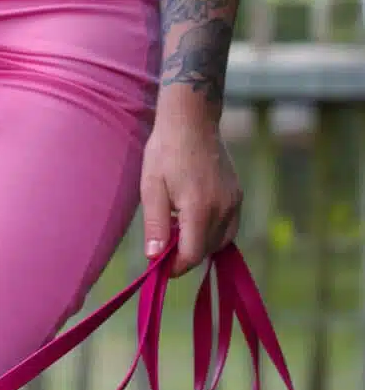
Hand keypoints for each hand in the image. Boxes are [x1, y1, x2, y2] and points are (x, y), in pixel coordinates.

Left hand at [139, 110, 242, 276]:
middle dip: (185, 257)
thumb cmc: (165, 153)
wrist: (192, 122)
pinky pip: (229, 227)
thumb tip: (154, 257)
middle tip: (163, 247)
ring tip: (175, 232)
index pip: (193, 254)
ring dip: (199, 245)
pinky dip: (212, 234)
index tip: (159, 267)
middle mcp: (223, 207)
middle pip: (207, 251)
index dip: (175, 267)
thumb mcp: (152, 189)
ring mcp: (234, 201)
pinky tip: (191, 222)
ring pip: (221, 241)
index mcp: (199, 208)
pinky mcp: (238, 195)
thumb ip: (155, 225)